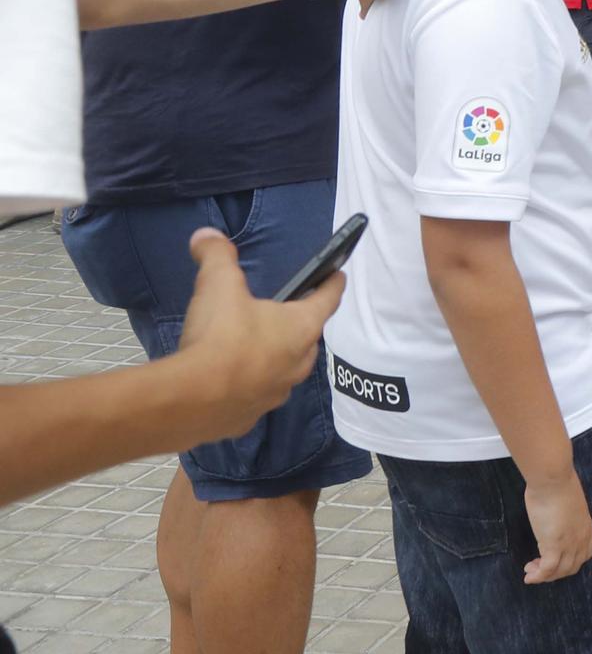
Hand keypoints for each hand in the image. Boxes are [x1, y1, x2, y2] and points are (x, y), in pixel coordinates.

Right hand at [175, 228, 341, 444]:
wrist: (191, 400)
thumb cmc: (220, 336)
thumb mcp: (218, 284)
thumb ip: (216, 255)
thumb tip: (206, 235)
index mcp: (301, 328)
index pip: (328, 299)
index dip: (332, 283)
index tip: (337, 275)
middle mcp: (297, 363)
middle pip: (308, 338)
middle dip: (300, 325)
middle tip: (285, 312)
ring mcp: (276, 394)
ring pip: (284, 370)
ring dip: (274, 358)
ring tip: (252, 346)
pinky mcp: (248, 418)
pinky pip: (255, 396)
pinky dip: (247, 386)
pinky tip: (229, 381)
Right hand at [522, 468, 591, 583]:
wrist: (553, 479)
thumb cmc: (557, 483)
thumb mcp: (568, 501)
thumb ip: (565, 512)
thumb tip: (555, 512)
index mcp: (586, 526)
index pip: (584, 553)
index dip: (570, 561)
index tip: (557, 559)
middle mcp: (581, 538)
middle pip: (572, 566)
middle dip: (556, 572)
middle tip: (539, 567)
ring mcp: (569, 544)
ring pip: (559, 571)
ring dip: (544, 575)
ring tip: (530, 571)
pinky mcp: (554, 546)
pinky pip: (547, 569)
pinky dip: (538, 576)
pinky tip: (528, 575)